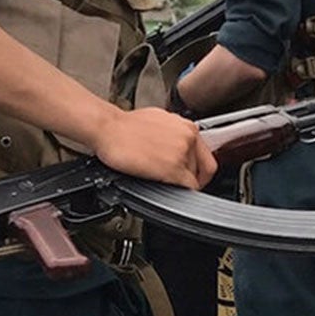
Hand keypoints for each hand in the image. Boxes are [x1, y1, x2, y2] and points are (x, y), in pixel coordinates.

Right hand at [94, 106, 216, 187]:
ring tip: (162, 180)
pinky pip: (188, 188)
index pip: (206, 154)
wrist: (108, 128)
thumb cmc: (125, 125)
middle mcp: (189, 138)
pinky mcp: (172, 169)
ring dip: (181, 184)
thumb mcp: (160, 122)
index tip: (193, 175)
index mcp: (187, 126)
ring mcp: (182, 153)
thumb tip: (177, 147)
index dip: (200, 169)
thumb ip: (175, 135)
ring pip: (195, 179)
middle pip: (203, 169)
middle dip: (192, 178)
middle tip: (179, 184)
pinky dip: (182, 193)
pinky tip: (167, 189)